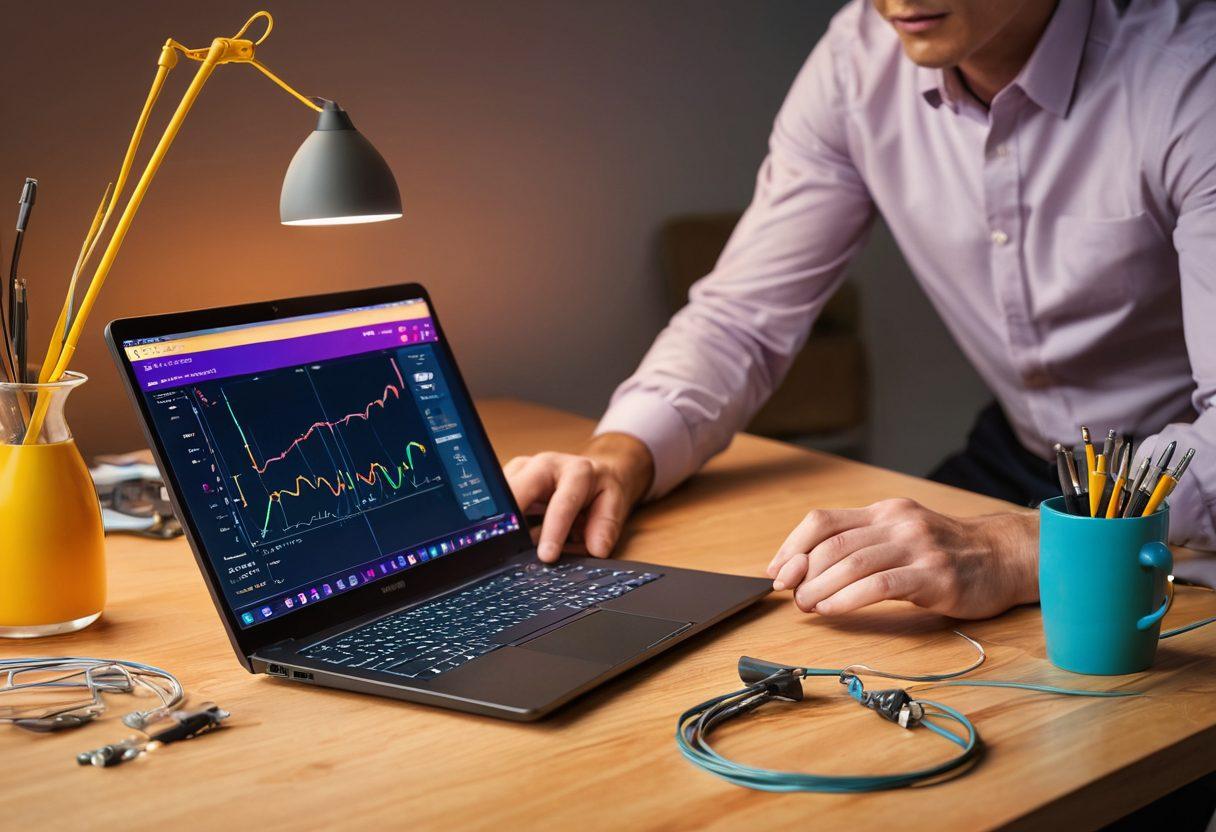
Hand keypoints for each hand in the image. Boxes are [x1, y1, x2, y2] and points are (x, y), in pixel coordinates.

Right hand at [504, 433, 653, 562]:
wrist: (593, 470)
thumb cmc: (601, 488)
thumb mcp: (614, 503)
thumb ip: (606, 526)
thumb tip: (596, 550)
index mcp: (576, 471)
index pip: (562, 503)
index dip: (553, 531)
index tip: (547, 556)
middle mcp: (545, 464)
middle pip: (518, 489)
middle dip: (509, 519)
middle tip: (503, 550)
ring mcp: (523, 468)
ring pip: (501, 494)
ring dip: (499, 522)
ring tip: (498, 549)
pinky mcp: (509, 477)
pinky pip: (497, 500)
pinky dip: (498, 521)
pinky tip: (498, 539)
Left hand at [766, 498, 1037, 618]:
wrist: (1004, 557)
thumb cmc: (945, 552)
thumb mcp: (900, 537)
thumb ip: (860, 547)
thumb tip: (805, 571)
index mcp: (883, 512)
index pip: (822, 520)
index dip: (792, 546)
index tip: (776, 572)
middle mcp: (897, 523)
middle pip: (832, 544)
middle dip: (802, 572)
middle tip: (790, 595)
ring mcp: (917, 547)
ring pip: (852, 563)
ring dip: (820, 588)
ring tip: (806, 606)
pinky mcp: (935, 575)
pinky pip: (881, 585)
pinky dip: (849, 598)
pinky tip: (833, 610)